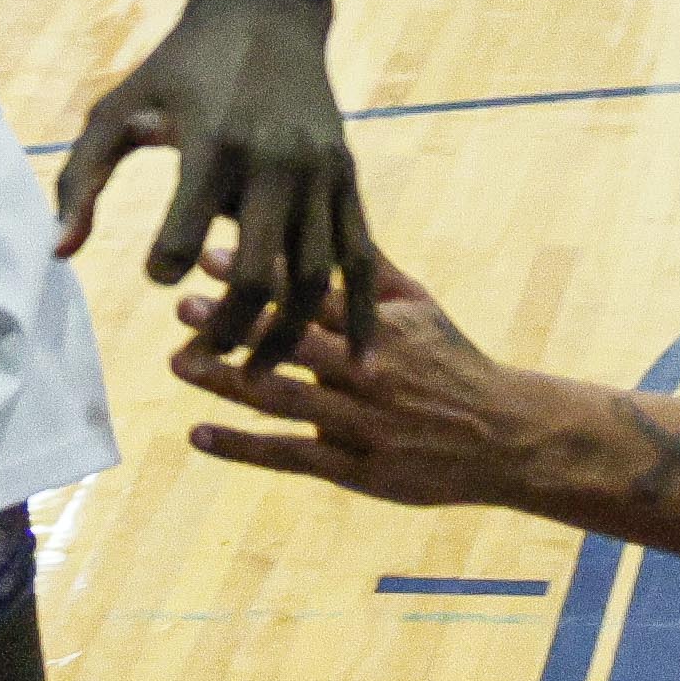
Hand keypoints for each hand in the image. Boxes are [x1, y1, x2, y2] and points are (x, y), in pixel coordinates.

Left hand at [57, 0, 375, 360]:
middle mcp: (274, 162)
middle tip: (201, 356)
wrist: (267, 13)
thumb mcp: (118, 108)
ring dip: (286, 334)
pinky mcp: (348, 177)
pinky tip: (360, 359)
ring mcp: (320, 172)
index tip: (152, 276)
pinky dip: (361, 312)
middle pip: (259, 274)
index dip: (162, 269)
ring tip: (256, 372)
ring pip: (313, 277)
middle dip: (229, 328)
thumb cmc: (180, 65)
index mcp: (213, 144)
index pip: (183, 237)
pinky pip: (361, 258)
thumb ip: (80, 178)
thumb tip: (58, 253)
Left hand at [170, 270, 536, 507]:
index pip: (314, 295)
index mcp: (380, 328)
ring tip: (178, 363)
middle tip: (183, 306)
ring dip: (228, 382)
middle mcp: (367, 373)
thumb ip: (369, 268)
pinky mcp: (354, 468)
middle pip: (294, 344)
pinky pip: (291, 457)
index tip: (214, 254)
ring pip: (285, 400)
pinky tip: (198, 435)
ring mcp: (359, 424)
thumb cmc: (451, 360)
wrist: (501, 436)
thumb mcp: (419, 305)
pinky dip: (243, 447)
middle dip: (238, 325)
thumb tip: (330, 212)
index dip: (263, 275)